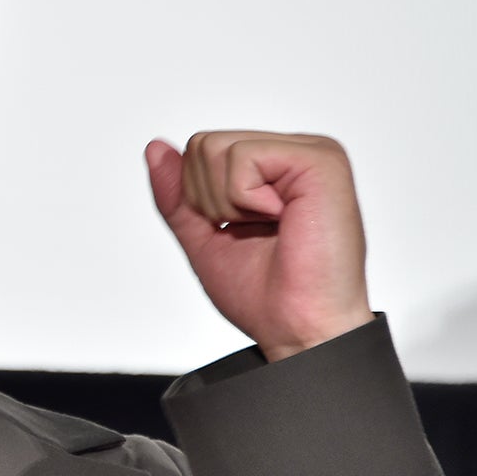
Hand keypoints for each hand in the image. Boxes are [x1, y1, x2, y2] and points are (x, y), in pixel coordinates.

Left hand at [145, 132, 373, 360]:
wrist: (301, 330)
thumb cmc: (266, 295)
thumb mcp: (202, 238)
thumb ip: (177, 195)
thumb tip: (155, 148)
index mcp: (273, 168)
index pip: (199, 151)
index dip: (198, 199)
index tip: (239, 232)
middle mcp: (293, 153)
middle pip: (202, 145)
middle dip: (210, 200)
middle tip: (256, 233)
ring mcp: (310, 151)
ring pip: (214, 148)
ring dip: (228, 202)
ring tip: (271, 227)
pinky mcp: (321, 159)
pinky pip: (242, 157)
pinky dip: (245, 199)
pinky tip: (282, 219)